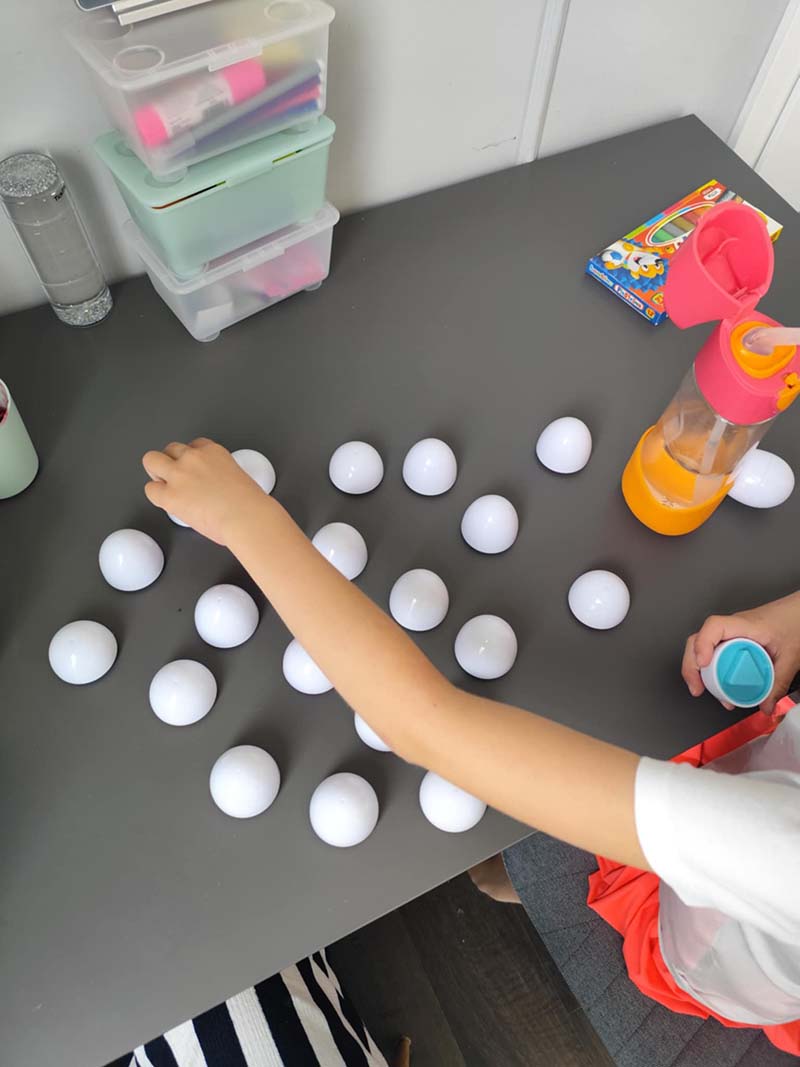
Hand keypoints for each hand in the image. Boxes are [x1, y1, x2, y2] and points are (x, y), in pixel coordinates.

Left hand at [142, 438, 266, 545]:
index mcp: (214, 452)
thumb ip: (221, 477)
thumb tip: (214, 489)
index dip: (191, 458)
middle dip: (170, 461)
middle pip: (170, 448)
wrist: (246, 517)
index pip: (195, 445)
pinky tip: (167, 503)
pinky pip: (150, 489)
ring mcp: (179, 475)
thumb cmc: (250, 505)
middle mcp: (194, 458)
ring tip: (164, 486)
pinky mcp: (170, 495)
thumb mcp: (238, 479)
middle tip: (175, 477)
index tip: (193, 469)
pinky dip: (156, 496)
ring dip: (156, 472)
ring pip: (151, 459)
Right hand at [682, 592, 799, 713]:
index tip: (703, 664)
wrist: (798, 612)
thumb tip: (766, 706)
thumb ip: (779, 684)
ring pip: (701, 645)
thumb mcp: (790, 658)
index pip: (714, 627)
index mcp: (746, 625)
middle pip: (698, 639)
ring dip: (697, 667)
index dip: (703, 644)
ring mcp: (730, 632)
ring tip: (702, 689)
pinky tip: (715, 682)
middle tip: (697, 687)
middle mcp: (732, 626)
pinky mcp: (731, 638)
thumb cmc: (794, 623)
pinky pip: (712, 650)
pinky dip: (708, 667)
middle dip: (691, 665)